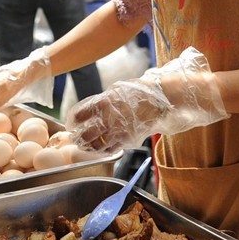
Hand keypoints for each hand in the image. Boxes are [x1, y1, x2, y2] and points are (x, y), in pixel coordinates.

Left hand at [66, 46, 228, 151]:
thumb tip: (100, 104)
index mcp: (106, 99)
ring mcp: (119, 128)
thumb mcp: (123, 88)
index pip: (83, 111)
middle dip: (79, 136)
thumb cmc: (146, 89)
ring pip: (97, 143)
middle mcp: (109, 115)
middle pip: (86, 130)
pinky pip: (112, 148)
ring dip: (89, 146)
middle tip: (74, 139)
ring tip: (84, 148)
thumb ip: (110, 98)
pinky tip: (102, 151)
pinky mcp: (129, 138)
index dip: (75, 119)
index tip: (71, 122)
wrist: (167, 97)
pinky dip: (105, 150)